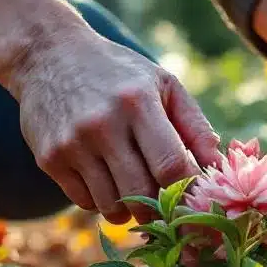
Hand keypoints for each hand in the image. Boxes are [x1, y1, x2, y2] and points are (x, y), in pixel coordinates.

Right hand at [0, 0, 220, 223]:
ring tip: (140, 194)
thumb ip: (195, 127)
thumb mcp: (164, 85)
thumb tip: (219, 168)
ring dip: (132, 212)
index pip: (171, 166)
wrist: (48, 55)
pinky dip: (103, 202)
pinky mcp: (49, 159)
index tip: (200, 204)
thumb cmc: (119, 73)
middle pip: (142, 195)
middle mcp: (102, 125)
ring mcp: (72, 144)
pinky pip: (85, 202)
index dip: (189, 193)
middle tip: (172, 211)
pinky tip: (109, 181)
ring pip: (113, 206)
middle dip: (163, 212)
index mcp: (138, 103)